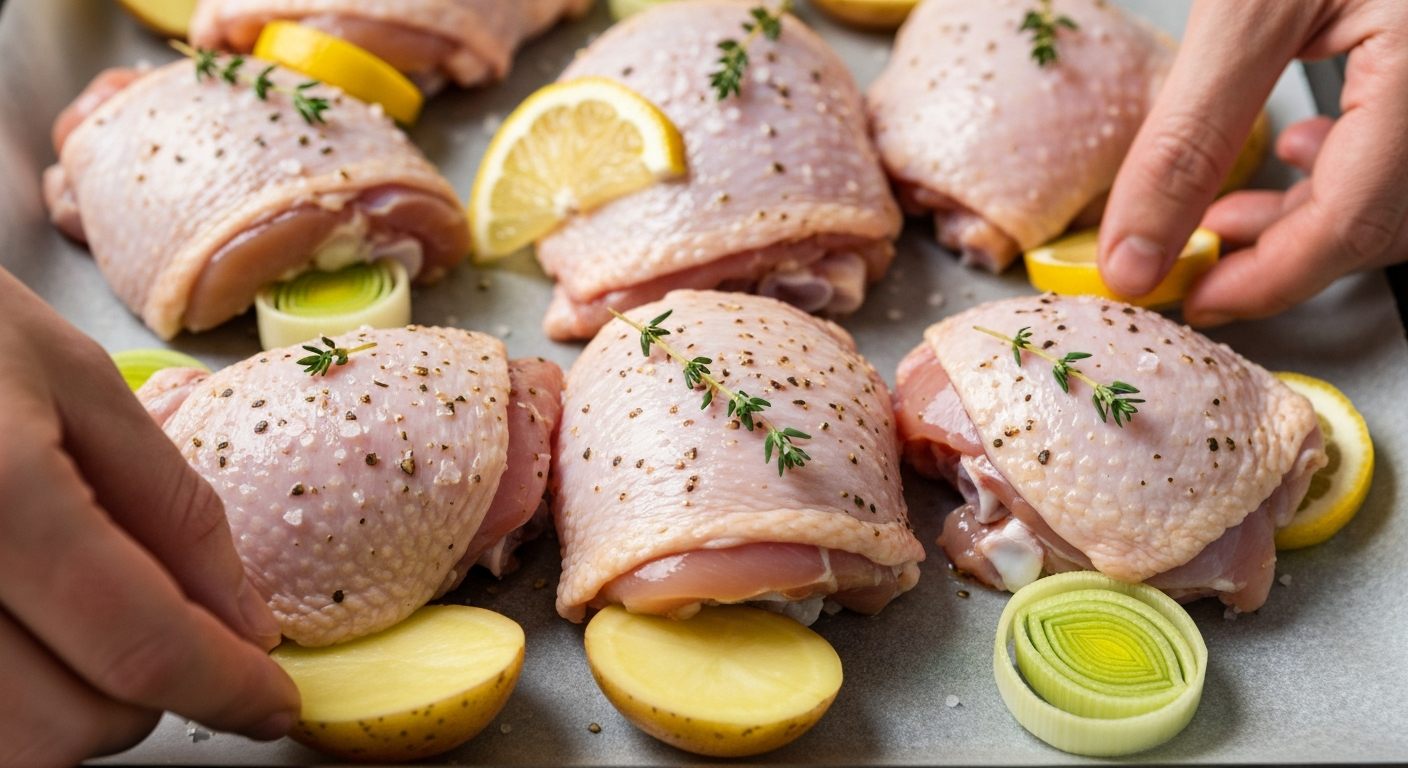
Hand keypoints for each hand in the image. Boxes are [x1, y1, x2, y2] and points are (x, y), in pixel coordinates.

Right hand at [0, 270, 298, 764]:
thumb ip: (168, 507)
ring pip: (8, 750)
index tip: (273, 704)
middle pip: (67, 726)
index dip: (226, 688)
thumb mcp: (71, 378)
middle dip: (146, 698)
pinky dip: (11, 705)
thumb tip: (246, 623)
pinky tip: (26, 634)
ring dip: (70, 716)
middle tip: (160, 629)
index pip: (136, 643)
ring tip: (76, 626)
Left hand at [1098, 0, 1407, 325]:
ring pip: (1394, 195)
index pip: (1357, 225)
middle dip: (1280, 252)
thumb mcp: (1248, 8)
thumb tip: (1133, 254)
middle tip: (1195, 255)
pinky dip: (1344, 167)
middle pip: (1380, 222)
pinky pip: (1406, 148)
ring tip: (1230, 211)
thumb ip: (1189, 137)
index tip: (1189, 299)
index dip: (1266, 282)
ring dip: (1307, 216)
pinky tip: (1303, 146)